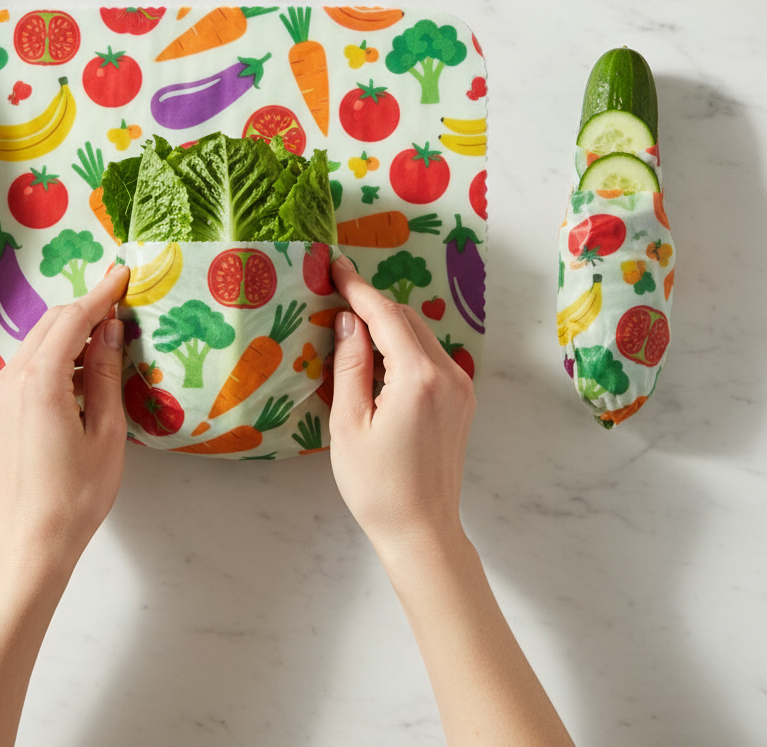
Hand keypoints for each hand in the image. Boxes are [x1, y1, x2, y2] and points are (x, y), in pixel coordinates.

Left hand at [0, 264, 129, 578]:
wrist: (32, 539)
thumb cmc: (77, 493)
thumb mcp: (106, 430)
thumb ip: (105, 373)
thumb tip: (111, 328)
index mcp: (41, 381)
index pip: (73, 319)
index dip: (101, 294)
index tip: (123, 275)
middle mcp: (12, 379)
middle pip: (51, 323)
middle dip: (86, 309)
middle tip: (121, 305)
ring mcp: (0, 394)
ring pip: (38, 341)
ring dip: (71, 332)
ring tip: (107, 339)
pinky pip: (29, 364)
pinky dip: (56, 355)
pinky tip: (82, 371)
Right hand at [328, 256, 475, 559]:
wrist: (422, 531)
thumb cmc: (377, 486)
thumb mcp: (348, 423)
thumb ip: (350, 364)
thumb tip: (347, 320)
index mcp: (418, 378)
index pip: (385, 315)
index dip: (357, 288)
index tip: (335, 266)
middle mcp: (448, 375)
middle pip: (406, 319)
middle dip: (371, 304)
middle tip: (334, 295)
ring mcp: (461, 388)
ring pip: (419, 335)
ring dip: (387, 325)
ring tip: (349, 326)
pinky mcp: (462, 401)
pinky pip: (429, 357)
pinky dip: (402, 346)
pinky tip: (376, 358)